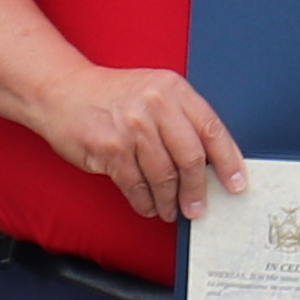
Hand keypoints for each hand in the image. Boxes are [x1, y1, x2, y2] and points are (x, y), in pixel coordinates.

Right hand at [40, 60, 249, 226]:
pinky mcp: (110, 149)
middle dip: (197, 190)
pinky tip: (149, 205)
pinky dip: (145, 202)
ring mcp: (132, 128)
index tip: (236, 184)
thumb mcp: (155, 92)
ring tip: (170, 209)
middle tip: (198, 207)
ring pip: (163, 177)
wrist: (63, 91)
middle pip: (190, 159)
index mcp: (173, 89)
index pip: (212, 130)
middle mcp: (155, 105)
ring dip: (169, 201)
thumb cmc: (113, 95)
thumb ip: (181, 119)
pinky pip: (136, 186)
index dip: (228, 161)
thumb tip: (212, 162)